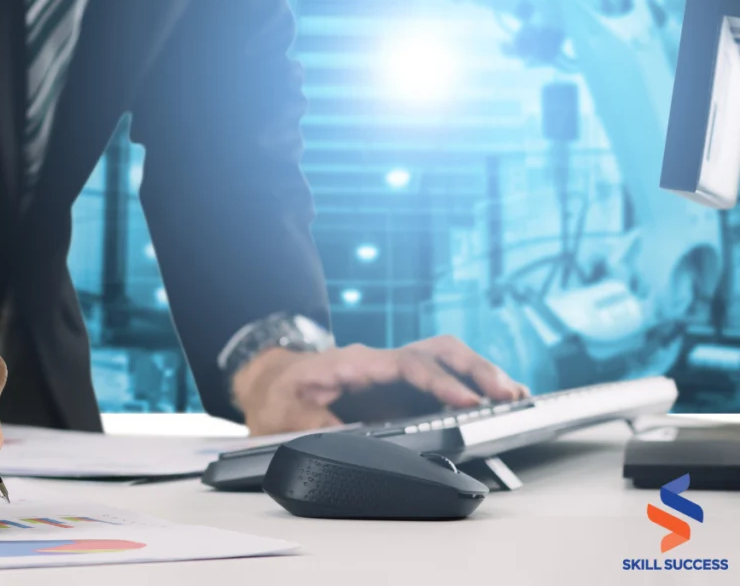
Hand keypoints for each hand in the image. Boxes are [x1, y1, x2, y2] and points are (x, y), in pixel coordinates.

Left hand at [232, 335, 528, 435]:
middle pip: (438, 352)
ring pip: (448, 360)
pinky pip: (445, 378)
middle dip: (475, 369)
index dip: (439, 381)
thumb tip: (340, 439)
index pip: (407, 364)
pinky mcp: (405, 389)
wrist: (275, 380)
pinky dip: (474, 385)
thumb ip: (312, 422)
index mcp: (357, 363)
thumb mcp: (285, 411)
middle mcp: (384, 362)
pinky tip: (498, 400)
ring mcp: (397, 374)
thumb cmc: (282, 393)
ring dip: (482, 374)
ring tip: (515, 396)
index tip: (466, 400)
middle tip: (507, 394)